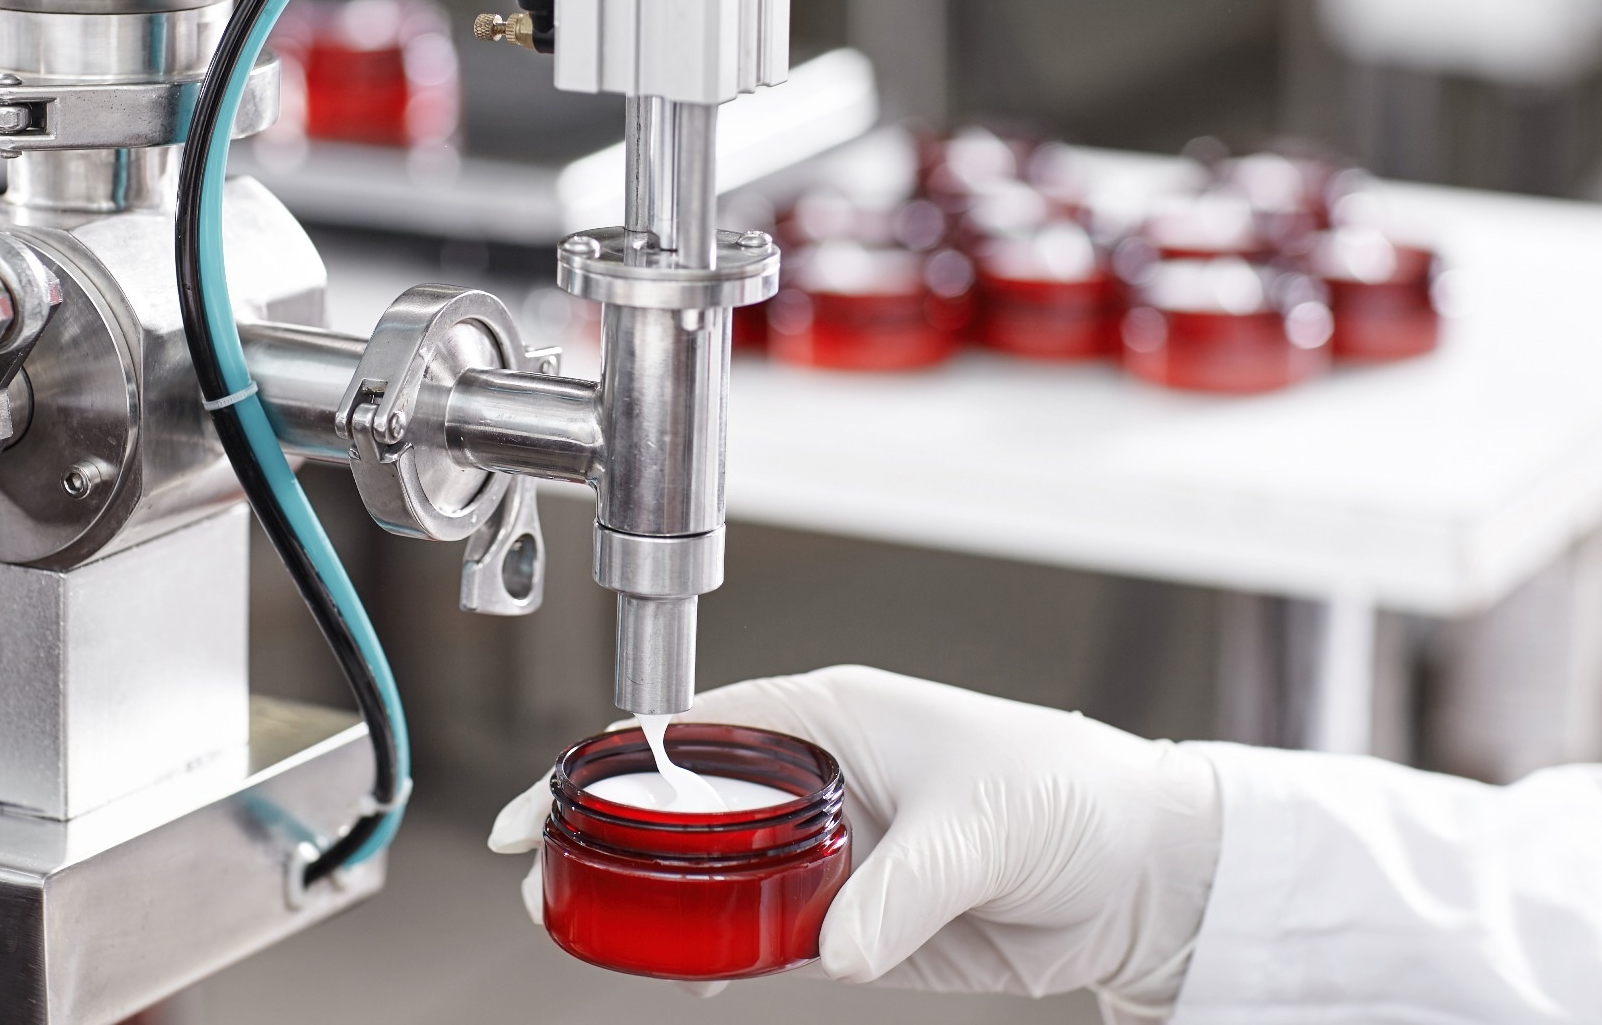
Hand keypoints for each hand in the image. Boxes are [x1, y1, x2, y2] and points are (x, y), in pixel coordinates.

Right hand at [489, 666, 1220, 1021]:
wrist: (1141, 872)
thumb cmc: (1069, 795)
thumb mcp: (980, 826)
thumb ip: (903, 885)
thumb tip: (840, 946)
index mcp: (827, 717)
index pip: (689, 730)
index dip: (608, 760)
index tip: (546, 801)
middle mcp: (814, 777)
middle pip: (682, 803)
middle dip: (608, 837)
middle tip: (547, 880)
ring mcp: (828, 848)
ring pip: (713, 873)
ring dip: (657, 903)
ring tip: (598, 934)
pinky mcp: (854, 915)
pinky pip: (766, 931)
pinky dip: (722, 949)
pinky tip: (693, 970)